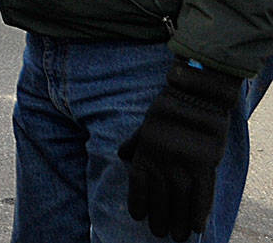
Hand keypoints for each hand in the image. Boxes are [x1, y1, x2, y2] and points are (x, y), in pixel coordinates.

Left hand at [117, 58, 243, 240]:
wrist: (194, 98)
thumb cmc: (168, 110)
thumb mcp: (145, 125)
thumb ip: (134, 143)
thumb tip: (121, 155)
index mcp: (145, 151)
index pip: (138, 184)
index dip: (138, 202)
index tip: (138, 217)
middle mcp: (162, 161)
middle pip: (160, 196)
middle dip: (160, 217)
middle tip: (161, 233)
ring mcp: (183, 163)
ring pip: (180, 199)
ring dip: (179, 220)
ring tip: (178, 236)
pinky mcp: (203, 164)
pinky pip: (202, 192)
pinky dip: (200, 210)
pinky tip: (197, 225)